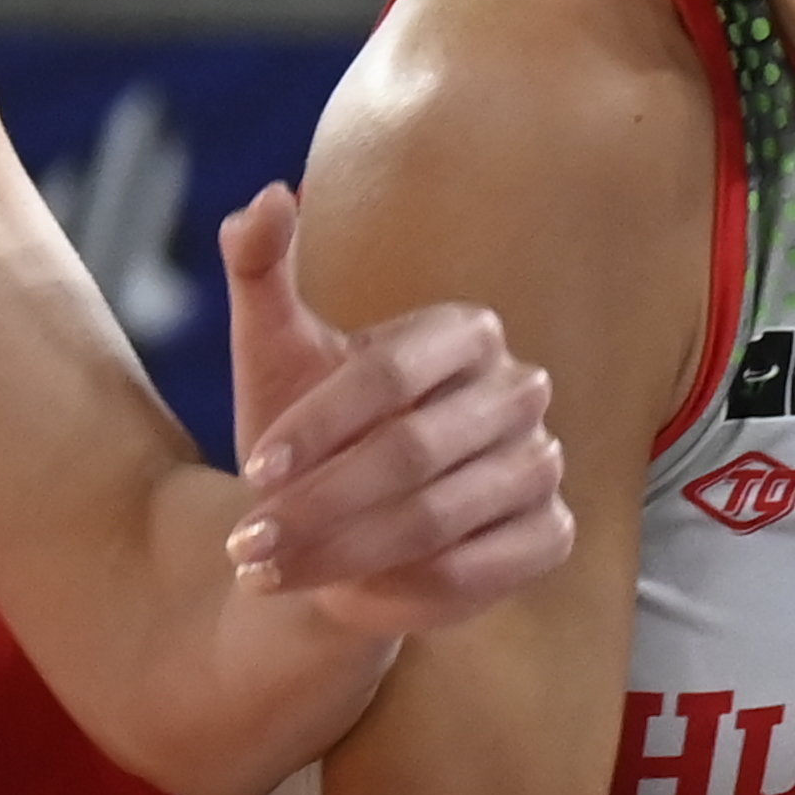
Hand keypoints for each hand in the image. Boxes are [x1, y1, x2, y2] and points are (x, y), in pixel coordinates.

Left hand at [215, 181, 573, 636]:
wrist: (346, 528)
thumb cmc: (310, 434)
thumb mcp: (273, 350)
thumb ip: (263, 268)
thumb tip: (265, 195)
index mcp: (463, 331)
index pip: (389, 374)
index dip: (316, 426)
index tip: (250, 471)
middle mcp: (517, 391)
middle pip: (412, 453)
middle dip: (318, 505)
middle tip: (245, 545)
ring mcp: (542, 464)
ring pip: (434, 520)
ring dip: (341, 556)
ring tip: (267, 575)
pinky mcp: (549, 534)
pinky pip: (474, 571)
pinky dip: (399, 592)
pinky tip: (341, 599)